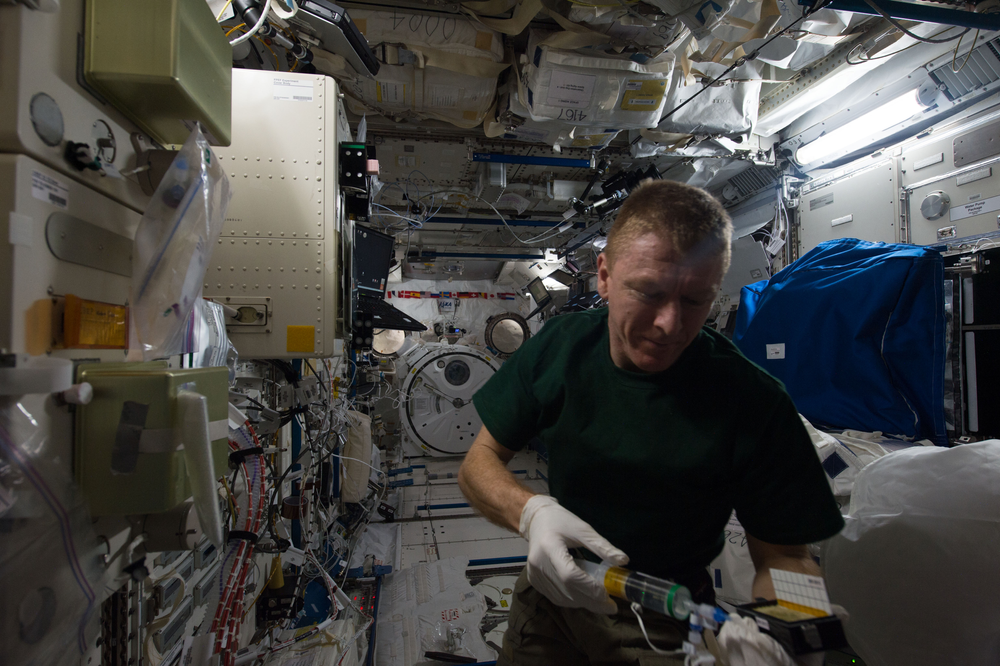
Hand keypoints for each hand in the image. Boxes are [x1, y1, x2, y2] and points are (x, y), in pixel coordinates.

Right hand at [518, 495, 627, 614]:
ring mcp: (534, 575)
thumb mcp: (583, 529)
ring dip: (583, 603)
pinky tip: (584, 596)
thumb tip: (624, 560)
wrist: (537, 520)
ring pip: (562, 598)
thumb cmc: (561, 522)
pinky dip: (572, 600)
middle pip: (567, 590)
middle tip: (611, 606)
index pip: (569, 575)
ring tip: (600, 601)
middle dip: (591, 601)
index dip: (589, 587)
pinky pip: (556, 597)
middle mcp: (539, 565)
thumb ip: (602, 546)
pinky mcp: (534, 581)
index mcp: (549, 547)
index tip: (608, 594)